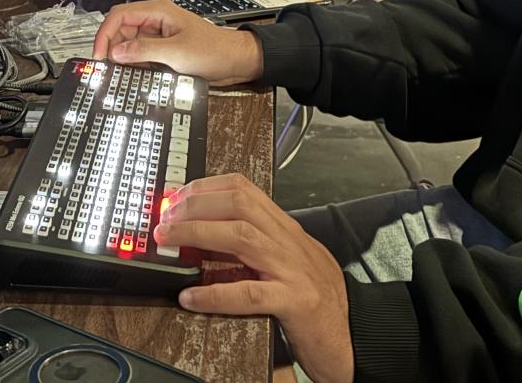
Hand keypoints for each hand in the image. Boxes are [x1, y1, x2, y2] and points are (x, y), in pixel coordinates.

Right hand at [92, 0, 262, 85]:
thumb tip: (118, 52)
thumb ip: (144, 51)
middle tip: (108, 67)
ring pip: (128, 43)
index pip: (119, 16)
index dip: (105, 34)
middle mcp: (155, 20)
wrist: (234, 61)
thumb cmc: (214, 50)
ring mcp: (158, 35)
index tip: (100, 54)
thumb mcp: (176, 52)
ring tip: (123, 72)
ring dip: (124, 57)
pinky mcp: (162, 49)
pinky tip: (137, 73)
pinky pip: (140, 54)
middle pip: (121, 29)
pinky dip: (135, 64)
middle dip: (112, 47)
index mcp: (158, 11)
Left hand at [157, 174, 352, 382]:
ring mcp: (292, 270)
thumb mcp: (286, 263)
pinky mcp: (295, 302)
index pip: (243, 188)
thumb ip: (253, 248)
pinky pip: (249, 294)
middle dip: (195, 204)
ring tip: (169, 241)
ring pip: (241, 235)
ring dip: (197, 233)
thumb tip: (203, 239)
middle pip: (238, 203)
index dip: (205, 187)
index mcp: (285, 229)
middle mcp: (288, 241)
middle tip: (165, 217)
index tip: (176, 196)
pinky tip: (191, 296)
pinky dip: (215, 292)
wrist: (356, 335)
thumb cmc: (318, 301)